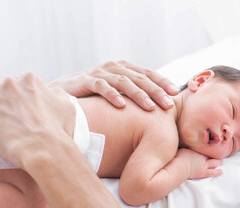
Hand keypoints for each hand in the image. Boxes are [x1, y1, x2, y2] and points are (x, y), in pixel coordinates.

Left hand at [0, 73, 74, 167]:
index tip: (19, 110)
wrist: (44, 148)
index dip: (16, 97)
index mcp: (29, 79)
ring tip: (1, 124)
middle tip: (10, 118)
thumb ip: (57, 94)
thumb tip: (52, 92)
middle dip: (3, 102)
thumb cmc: (57, 130)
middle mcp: (10, 84)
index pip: (15, 82)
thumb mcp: (67, 106)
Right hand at [49, 60, 179, 110]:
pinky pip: (101, 86)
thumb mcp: (117, 92)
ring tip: (150, 108)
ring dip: (138, 94)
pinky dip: (112, 95)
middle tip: (168, 104)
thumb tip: (159, 106)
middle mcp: (114, 67)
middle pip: (139, 78)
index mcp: (124, 69)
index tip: (175, 94)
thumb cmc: (96, 95)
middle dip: (156, 91)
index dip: (162, 82)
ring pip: (124, 81)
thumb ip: (133, 94)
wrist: (63, 92)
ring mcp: (100, 73)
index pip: (148, 74)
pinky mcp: (85, 81)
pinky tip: (122, 106)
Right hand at [176, 148, 222, 179]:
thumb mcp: (182, 148)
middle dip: (215, 154)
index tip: (212, 146)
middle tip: (219, 153)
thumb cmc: (178, 157)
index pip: (206, 148)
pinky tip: (221, 172)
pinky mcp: (203, 173)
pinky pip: (212, 172)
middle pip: (211, 155)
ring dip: (218, 162)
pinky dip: (217, 172)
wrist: (179, 167)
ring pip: (214, 163)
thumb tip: (184, 141)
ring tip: (221, 162)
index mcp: (198, 150)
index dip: (209, 147)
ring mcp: (203, 165)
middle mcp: (202, 157)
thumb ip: (185, 146)